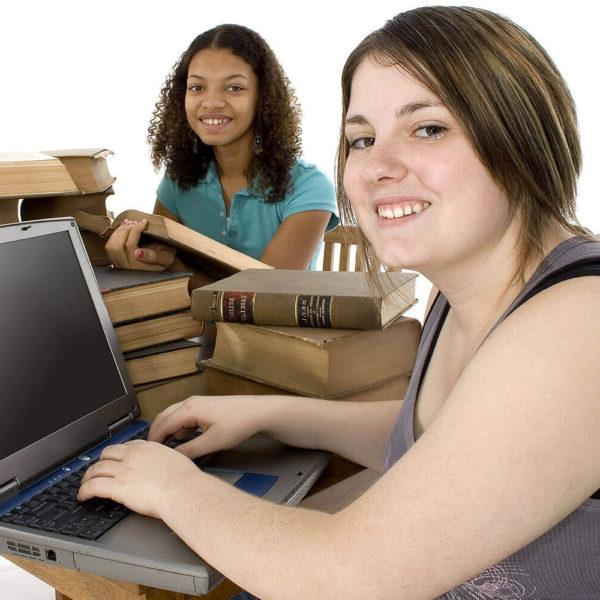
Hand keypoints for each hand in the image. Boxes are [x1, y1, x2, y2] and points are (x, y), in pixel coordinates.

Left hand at [77, 440, 199, 518]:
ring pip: (96, 469)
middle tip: (97, 471)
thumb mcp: (176, 460)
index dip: (117, 454)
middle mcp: (133, 456)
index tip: (115, 460)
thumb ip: (165, 461)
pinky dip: (84, 490)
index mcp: (148, 448)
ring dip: (88, 477)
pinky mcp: (117, 487)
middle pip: (107, 454)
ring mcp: (123, 470)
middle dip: (99, 462)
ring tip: (85, 484)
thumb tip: (167, 468)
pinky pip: (93, 486)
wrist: (183, 490)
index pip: (126, 447)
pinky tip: (83, 496)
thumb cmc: (185, 480)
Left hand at [104, 218, 175, 270]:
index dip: (135, 230)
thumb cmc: (165, 258)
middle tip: (136, 222)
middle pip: (118, 245)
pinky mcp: (116, 262)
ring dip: (119, 232)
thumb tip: (138, 253)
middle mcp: (127, 269)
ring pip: (111, 246)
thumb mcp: (166, 257)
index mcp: (139, 268)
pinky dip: (115, 235)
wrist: (162, 264)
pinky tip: (124, 228)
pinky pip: (109, 248)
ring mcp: (120, 266)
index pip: (130, 246)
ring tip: (130, 223)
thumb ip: (155, 256)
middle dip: (126, 230)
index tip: (144, 221)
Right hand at [149, 395, 272, 458]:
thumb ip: (190, 450)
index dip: (154, 440)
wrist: (258, 412)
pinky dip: (178, 426)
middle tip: (152, 451)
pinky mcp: (205, 406)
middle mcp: (191, 402)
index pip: (163, 424)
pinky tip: (183, 438)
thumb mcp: (213, 442)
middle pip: (164, 417)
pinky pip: (184, 415)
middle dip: (157, 433)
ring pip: (174, 415)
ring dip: (168, 429)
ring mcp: (198, 402)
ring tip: (165, 447)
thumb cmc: (238, 423)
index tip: (148, 453)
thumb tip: (173, 457)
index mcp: (190, 409)